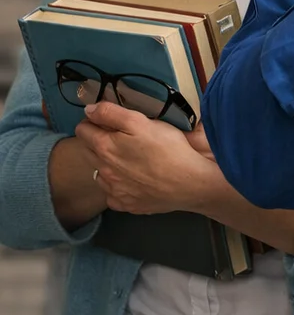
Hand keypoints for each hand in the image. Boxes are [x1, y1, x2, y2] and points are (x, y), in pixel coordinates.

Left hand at [74, 102, 222, 215]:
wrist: (189, 183)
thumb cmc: (168, 148)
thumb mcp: (141, 121)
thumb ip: (111, 113)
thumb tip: (89, 110)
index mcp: (104, 147)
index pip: (83, 130)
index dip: (93, 121)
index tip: (107, 119)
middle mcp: (103, 170)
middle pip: (87, 151)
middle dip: (97, 141)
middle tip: (119, 137)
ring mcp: (113, 190)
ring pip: (99, 174)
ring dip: (107, 165)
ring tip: (128, 160)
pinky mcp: (125, 204)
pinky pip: (112, 195)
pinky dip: (118, 187)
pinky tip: (133, 182)